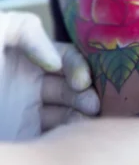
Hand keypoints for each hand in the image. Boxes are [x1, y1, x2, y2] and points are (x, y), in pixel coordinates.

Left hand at [0, 11, 99, 140]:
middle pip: (71, 84)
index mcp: (21, 56)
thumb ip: (25, 29)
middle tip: (91, 104)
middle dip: (85, 91)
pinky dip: (69, 132)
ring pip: (68, 110)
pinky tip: (73, 133)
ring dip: (82, 112)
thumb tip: (55, 61)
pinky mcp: (23, 135)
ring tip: (86, 118)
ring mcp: (26, 112)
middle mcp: (27, 83)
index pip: (64, 57)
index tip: (79, 81)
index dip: (77, 66)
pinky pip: (54, 133)